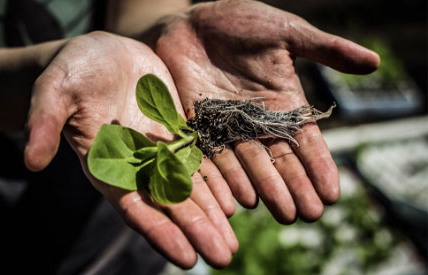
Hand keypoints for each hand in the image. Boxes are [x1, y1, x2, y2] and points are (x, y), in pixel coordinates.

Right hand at [24, 31, 236, 267]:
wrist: (101, 53)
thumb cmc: (72, 72)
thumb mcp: (55, 91)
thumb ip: (46, 123)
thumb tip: (30, 160)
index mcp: (108, 165)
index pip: (136, 207)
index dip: (161, 232)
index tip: (187, 258)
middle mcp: (138, 165)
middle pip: (171, 204)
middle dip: (197, 230)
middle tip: (224, 257)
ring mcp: (160, 150)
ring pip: (191, 187)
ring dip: (212, 213)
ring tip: (233, 240)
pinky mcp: (177, 131)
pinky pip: (201, 158)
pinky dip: (218, 178)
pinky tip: (237, 198)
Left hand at [154, 0, 379, 222]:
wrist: (191, 22)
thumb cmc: (240, 21)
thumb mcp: (286, 32)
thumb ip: (324, 49)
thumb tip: (374, 62)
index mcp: (282, 102)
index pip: (305, 139)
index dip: (319, 165)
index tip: (332, 193)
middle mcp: (256, 121)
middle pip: (279, 158)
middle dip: (294, 186)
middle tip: (308, 214)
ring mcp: (226, 126)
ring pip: (248, 164)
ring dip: (265, 189)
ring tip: (281, 212)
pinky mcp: (198, 125)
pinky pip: (212, 155)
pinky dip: (226, 177)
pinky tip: (240, 198)